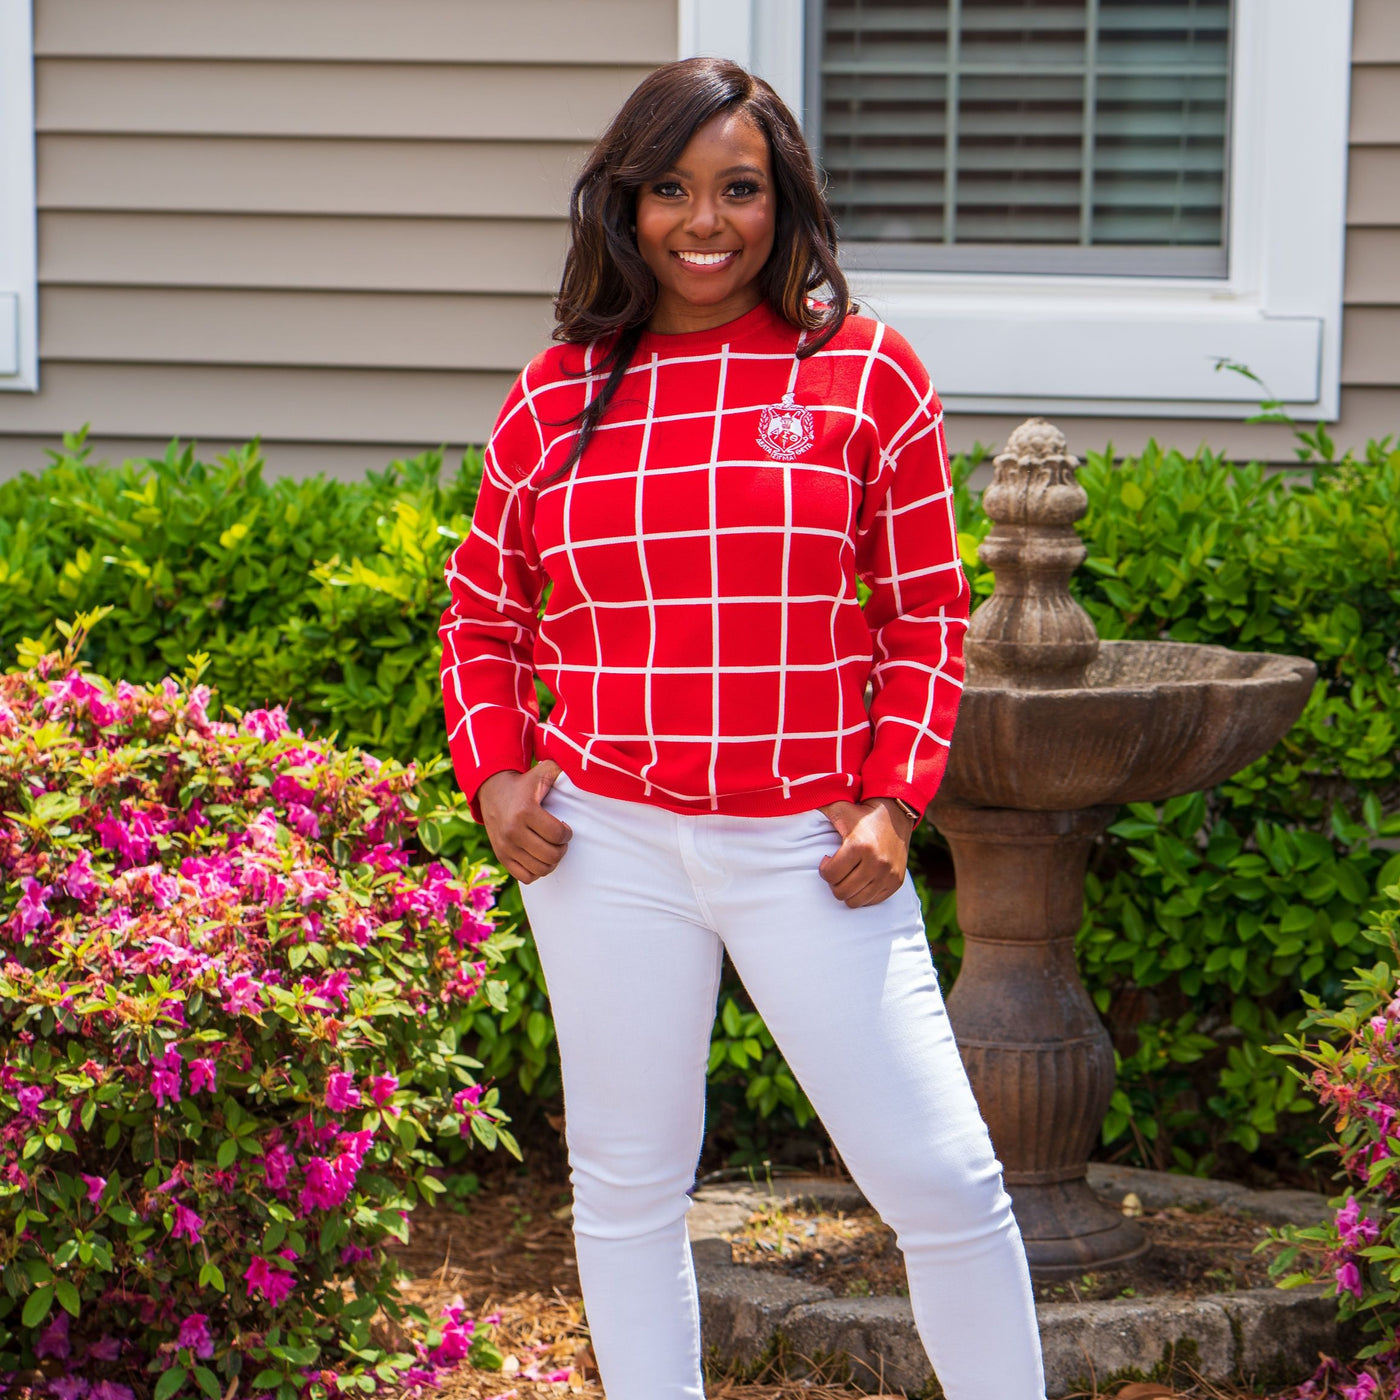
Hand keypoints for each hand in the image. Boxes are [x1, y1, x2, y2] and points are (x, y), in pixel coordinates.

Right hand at [476, 762, 571, 884]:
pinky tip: (539, 857)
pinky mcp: (500, 856)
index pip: (557, 835)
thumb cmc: (525, 782)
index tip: (565, 828)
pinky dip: (536, 871)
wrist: (492, 789)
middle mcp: (512, 831)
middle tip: (560, 840)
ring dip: (551, 861)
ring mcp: (505, 846)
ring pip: (539, 869)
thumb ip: (564, 770)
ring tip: (551, 849)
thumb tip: (586, 770)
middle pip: (550, 855)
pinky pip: (525, 877)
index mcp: (525, 810)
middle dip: (561, 849)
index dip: (567, 833)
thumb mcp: (544, 771)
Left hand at [817, 797, 915, 908]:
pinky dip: (863, 894)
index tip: (826, 859)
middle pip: (842, 891)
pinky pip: (872, 901)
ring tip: (848, 875)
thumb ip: (818, 806)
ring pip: (856, 901)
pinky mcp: (896, 882)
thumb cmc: (861, 813)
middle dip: (834, 882)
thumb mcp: (839, 807)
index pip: (830, 875)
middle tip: (837, 869)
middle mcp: (876, 862)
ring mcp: (888, 874)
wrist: (896, 814)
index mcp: (859, 845)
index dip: (824, 869)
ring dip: (848, 890)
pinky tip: (861, 879)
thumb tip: (790, 798)